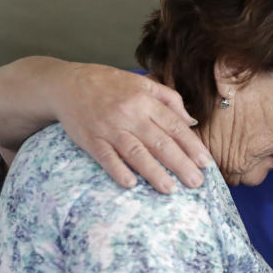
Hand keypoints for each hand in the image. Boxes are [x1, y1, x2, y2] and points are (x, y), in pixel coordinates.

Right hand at [58, 63, 210, 192]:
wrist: (67, 84)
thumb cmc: (108, 84)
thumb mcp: (141, 83)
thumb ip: (169, 99)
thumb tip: (191, 121)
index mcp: (144, 100)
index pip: (174, 126)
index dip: (191, 146)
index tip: (206, 163)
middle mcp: (129, 114)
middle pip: (159, 142)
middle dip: (180, 164)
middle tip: (196, 183)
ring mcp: (109, 128)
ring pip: (136, 152)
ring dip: (154, 172)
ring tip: (170, 189)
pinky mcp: (90, 140)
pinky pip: (106, 158)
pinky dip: (118, 171)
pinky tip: (131, 184)